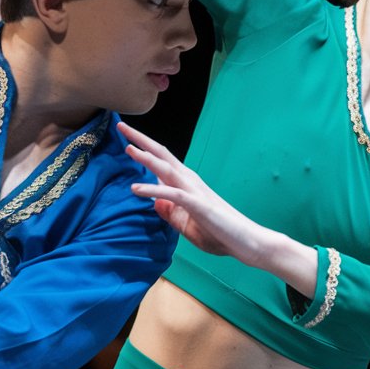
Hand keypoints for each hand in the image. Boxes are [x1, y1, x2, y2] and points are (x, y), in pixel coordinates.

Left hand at [118, 122, 317, 295]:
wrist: (248, 242)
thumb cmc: (221, 234)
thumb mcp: (187, 226)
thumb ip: (171, 214)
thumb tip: (154, 203)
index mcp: (187, 185)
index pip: (162, 162)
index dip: (143, 149)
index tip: (125, 140)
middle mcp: (190, 182)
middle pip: (162, 155)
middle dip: (141, 140)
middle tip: (121, 126)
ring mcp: (195, 192)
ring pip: (166, 168)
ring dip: (146, 157)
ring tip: (127, 147)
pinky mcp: (199, 205)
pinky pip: (172, 194)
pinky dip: (153, 190)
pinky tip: (136, 189)